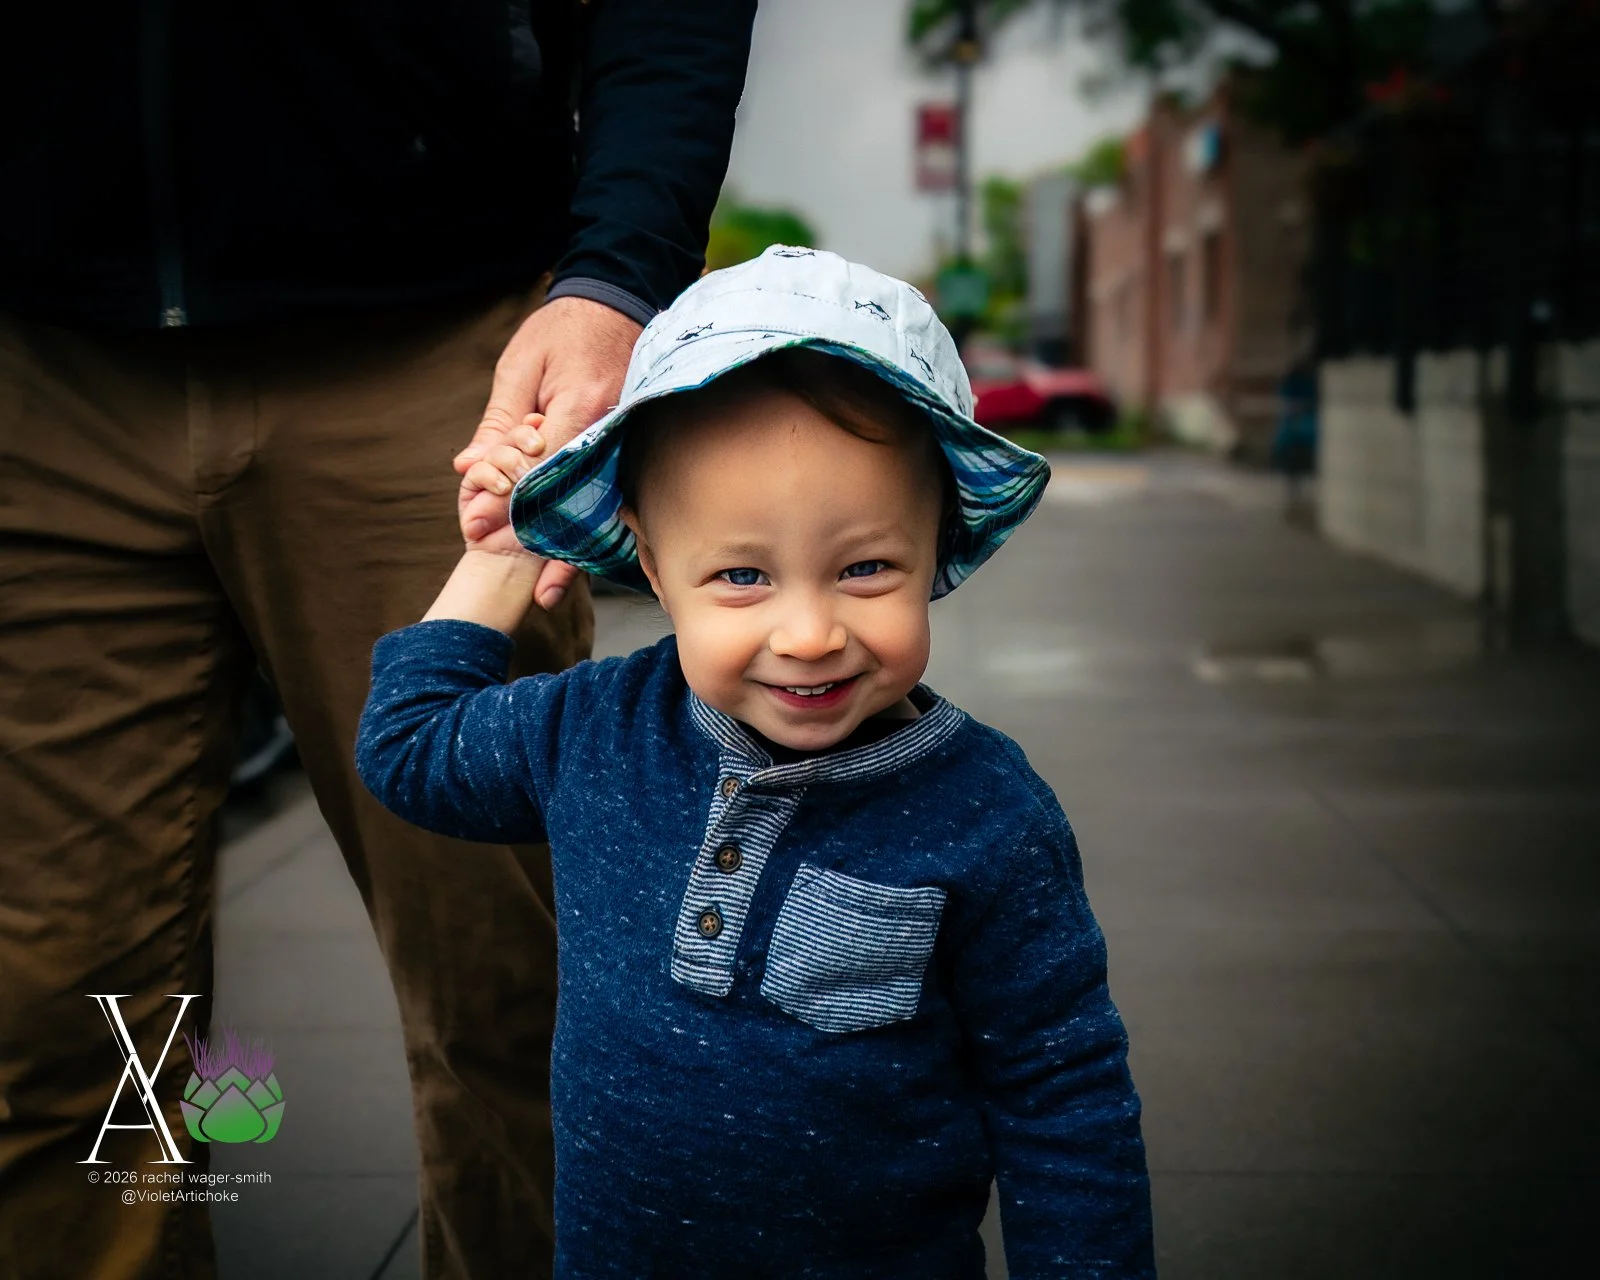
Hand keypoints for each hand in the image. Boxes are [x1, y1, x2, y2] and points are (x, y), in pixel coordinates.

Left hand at [455, 295, 643, 609]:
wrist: (616, 299)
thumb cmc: (563, 329)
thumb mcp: (519, 367)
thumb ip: (498, 422)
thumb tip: (469, 468)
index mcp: (580, 407)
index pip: (541, 470)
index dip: (506, 504)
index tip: (475, 526)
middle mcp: (609, 431)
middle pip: (574, 502)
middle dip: (542, 545)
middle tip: (520, 583)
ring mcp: (626, 441)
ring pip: (598, 508)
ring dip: (572, 552)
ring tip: (550, 591)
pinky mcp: (631, 446)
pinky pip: (612, 496)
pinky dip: (591, 529)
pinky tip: (578, 560)